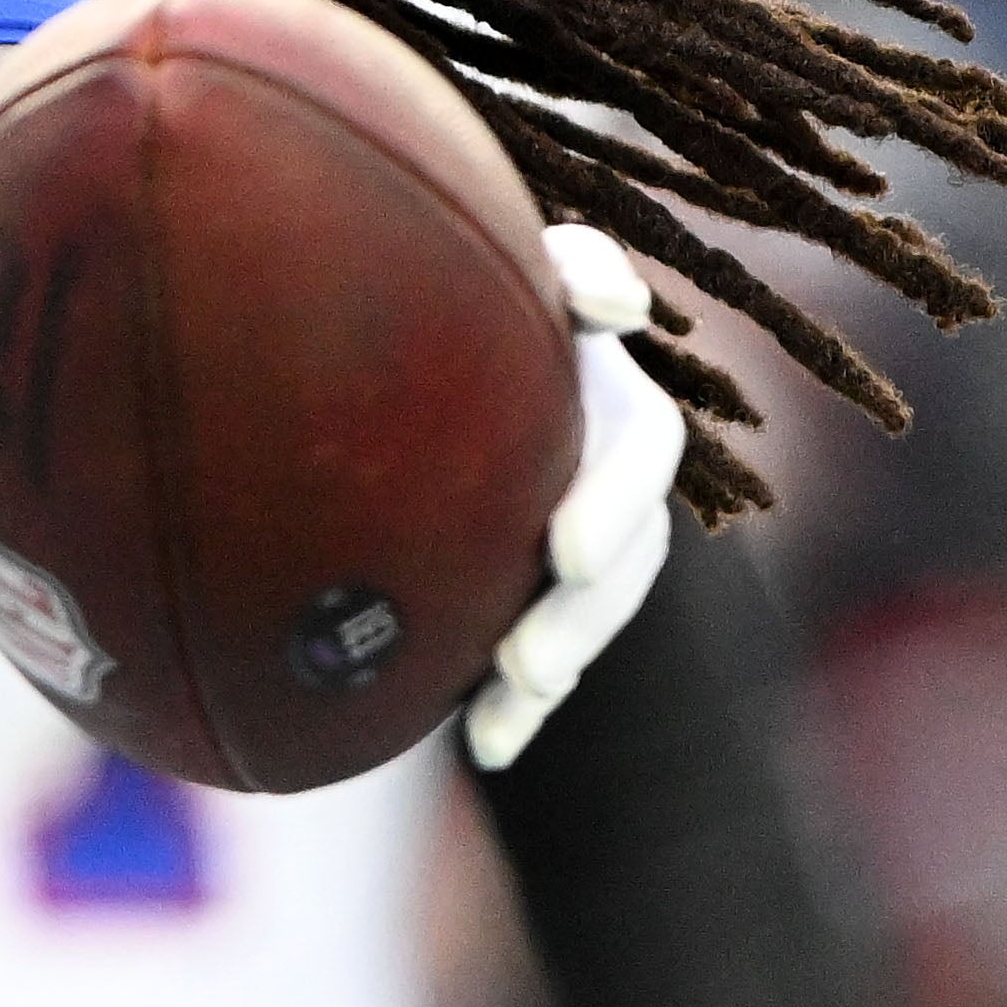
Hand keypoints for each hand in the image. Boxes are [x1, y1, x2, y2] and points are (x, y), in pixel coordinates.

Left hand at [463, 223, 685, 768]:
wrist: (369, 345)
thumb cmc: (434, 276)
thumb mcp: (496, 261)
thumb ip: (567, 271)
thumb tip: (617, 305)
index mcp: (598, 390)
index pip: (637, 443)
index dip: (615, 495)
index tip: (565, 555)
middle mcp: (596, 459)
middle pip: (624, 549)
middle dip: (587, 608)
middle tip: (529, 655)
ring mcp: (567, 526)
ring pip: (592, 610)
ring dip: (561, 654)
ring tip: (515, 687)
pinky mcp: (529, 584)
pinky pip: (538, 653)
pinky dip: (519, 704)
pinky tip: (485, 745)